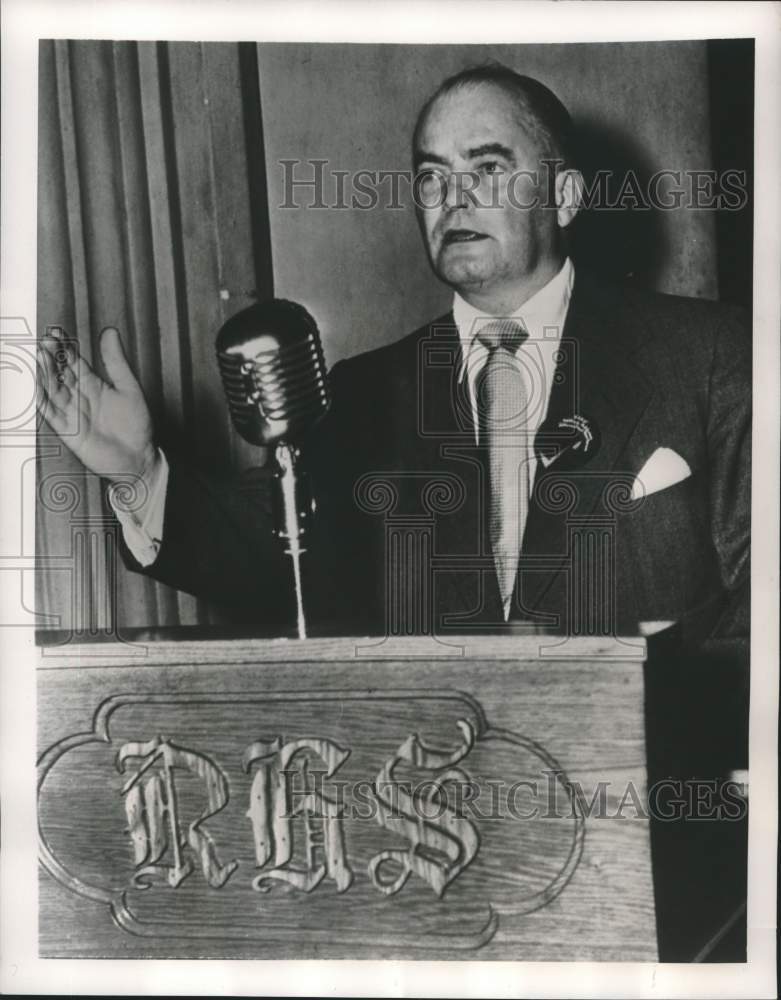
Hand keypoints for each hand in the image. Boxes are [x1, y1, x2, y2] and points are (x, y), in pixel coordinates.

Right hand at [38, 326, 156, 483]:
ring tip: (40, 357)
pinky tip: (35, 388)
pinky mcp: (68, 431)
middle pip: (60, 373)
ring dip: (45, 375)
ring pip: (53, 390)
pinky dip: (42, 401)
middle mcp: (80, 397)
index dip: (65, 348)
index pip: (73, 362)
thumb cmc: (137, 427)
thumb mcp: (129, 388)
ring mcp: (72, 413)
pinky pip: (51, 414)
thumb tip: (110, 333)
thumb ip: (116, 361)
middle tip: (45, 341)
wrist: (138, 459)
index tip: (56, 333)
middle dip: (51, 358)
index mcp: (94, 385)